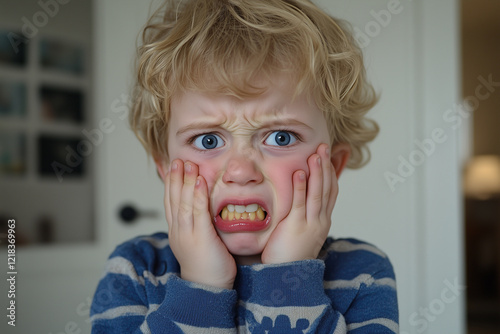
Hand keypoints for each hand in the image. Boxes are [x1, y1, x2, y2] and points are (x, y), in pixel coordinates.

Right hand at [164, 159, 236, 288]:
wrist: (207, 289)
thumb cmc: (208, 268)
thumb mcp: (198, 243)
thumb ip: (198, 227)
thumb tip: (202, 214)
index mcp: (178, 232)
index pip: (171, 203)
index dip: (171, 185)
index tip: (173, 169)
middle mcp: (179, 231)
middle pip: (173, 200)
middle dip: (175, 178)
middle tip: (177, 160)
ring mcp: (187, 234)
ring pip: (183, 202)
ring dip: (185, 181)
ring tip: (187, 164)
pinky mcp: (201, 237)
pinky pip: (198, 212)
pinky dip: (197, 195)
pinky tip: (199, 181)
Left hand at [261, 144, 337, 263]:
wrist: (287, 276)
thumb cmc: (290, 255)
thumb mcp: (301, 232)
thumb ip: (302, 215)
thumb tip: (299, 201)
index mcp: (322, 221)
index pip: (331, 192)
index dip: (331, 173)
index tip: (329, 157)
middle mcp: (320, 220)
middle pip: (327, 189)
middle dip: (326, 167)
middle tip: (324, 147)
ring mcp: (310, 224)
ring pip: (318, 193)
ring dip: (318, 172)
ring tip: (316, 154)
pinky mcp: (295, 226)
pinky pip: (300, 203)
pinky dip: (302, 187)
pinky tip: (301, 172)